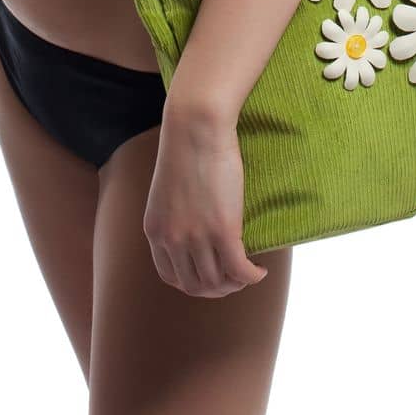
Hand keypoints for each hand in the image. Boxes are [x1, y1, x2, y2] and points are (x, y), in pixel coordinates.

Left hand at [142, 109, 267, 296]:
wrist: (195, 125)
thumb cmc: (185, 146)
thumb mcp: (169, 188)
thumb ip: (175, 212)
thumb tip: (195, 224)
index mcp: (155, 230)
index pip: (170, 276)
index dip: (193, 283)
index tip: (210, 275)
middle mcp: (172, 240)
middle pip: (196, 286)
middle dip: (217, 289)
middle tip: (235, 277)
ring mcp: (196, 237)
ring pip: (218, 283)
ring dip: (236, 284)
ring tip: (248, 272)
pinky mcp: (223, 230)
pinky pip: (240, 270)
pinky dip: (252, 276)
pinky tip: (260, 270)